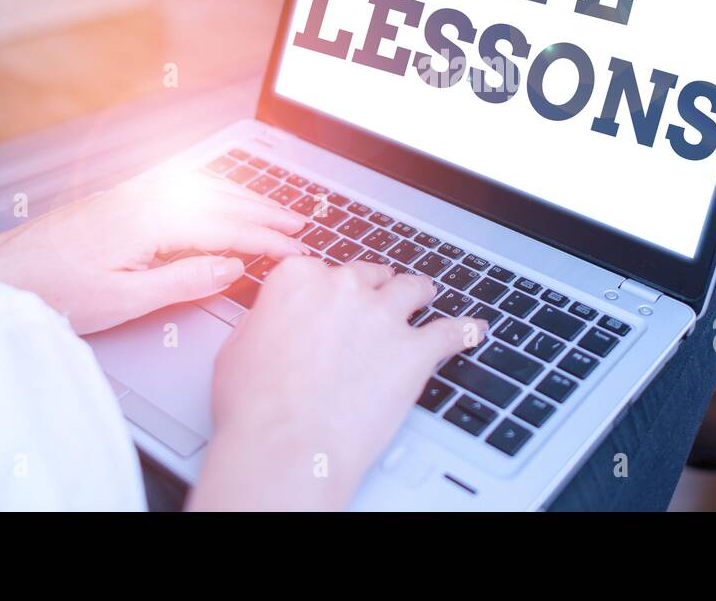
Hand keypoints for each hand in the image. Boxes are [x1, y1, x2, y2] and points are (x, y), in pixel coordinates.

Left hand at [0, 171, 309, 333]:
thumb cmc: (52, 292)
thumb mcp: (125, 300)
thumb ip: (185, 281)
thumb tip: (232, 268)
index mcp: (151, 219)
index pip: (226, 227)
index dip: (266, 240)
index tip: (295, 251)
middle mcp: (145, 196)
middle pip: (221, 199)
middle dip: (265, 212)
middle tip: (300, 226)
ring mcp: (132, 192)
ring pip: (204, 187)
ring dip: (244, 197)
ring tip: (274, 209)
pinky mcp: (121, 196)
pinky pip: (185, 184)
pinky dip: (216, 190)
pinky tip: (222, 194)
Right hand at [188, 259, 486, 510]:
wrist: (286, 445)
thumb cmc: (254, 406)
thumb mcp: (240, 348)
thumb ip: (268, 321)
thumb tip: (276, 320)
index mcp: (300, 279)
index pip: (325, 270)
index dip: (332, 289)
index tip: (337, 299)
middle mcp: (345, 288)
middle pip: (372, 276)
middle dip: (376, 289)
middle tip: (378, 305)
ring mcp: (384, 317)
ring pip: (413, 290)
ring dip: (421, 294)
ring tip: (428, 298)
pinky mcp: (415, 351)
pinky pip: (452, 332)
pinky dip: (466, 331)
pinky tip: (475, 330)